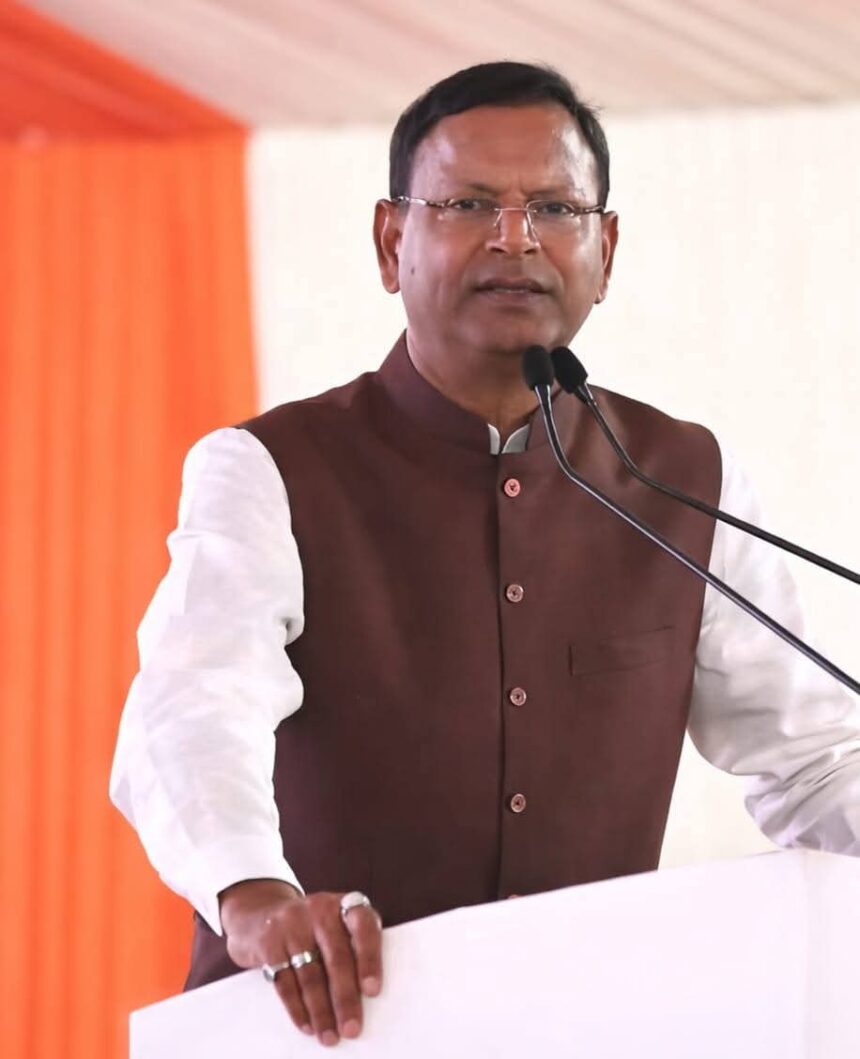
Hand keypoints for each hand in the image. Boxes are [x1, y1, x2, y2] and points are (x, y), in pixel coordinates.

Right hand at [219, 878, 382, 1046]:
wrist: (262, 912)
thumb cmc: (316, 928)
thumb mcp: (338, 924)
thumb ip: (356, 948)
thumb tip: (369, 997)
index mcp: (345, 904)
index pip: (363, 926)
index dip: (369, 958)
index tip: (372, 991)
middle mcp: (320, 909)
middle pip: (337, 958)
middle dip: (345, 998)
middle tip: (352, 1028)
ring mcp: (292, 924)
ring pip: (310, 974)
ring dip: (321, 1010)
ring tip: (329, 1035)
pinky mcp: (268, 942)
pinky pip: (285, 981)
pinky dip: (297, 1008)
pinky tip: (307, 1025)